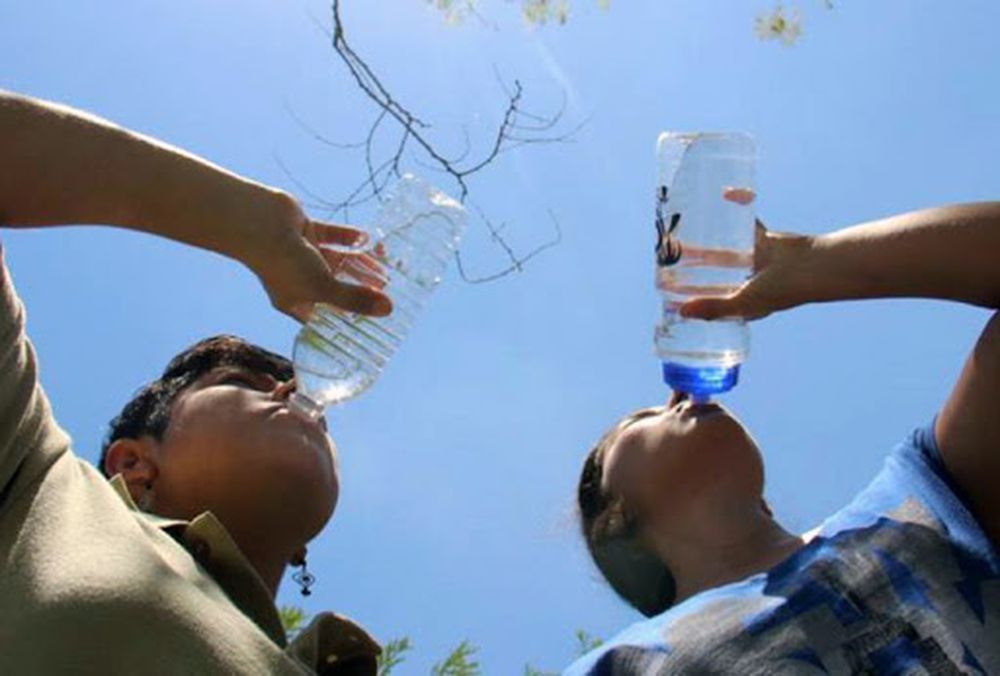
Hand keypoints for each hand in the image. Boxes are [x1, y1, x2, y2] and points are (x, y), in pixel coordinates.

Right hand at [239, 190, 391, 322]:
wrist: (258, 223)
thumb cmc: (284, 264)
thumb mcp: (323, 287)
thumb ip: (354, 298)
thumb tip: (388, 310)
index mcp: (296, 302)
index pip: (327, 316)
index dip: (349, 318)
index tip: (373, 319)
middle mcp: (298, 280)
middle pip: (336, 287)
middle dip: (360, 289)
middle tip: (386, 291)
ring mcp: (302, 255)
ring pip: (337, 262)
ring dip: (359, 264)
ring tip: (385, 269)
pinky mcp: (306, 231)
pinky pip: (333, 236)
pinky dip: (349, 237)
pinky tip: (368, 239)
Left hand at [678, 191, 815, 320]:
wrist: (817, 265)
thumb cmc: (785, 289)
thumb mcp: (745, 302)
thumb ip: (715, 306)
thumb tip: (681, 311)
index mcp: (741, 300)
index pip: (707, 297)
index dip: (687, 293)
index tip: (664, 285)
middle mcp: (746, 280)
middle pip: (711, 271)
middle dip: (690, 266)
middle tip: (667, 255)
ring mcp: (755, 259)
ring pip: (723, 248)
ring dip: (704, 242)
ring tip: (681, 234)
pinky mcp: (765, 238)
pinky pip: (747, 219)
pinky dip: (740, 204)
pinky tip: (726, 194)